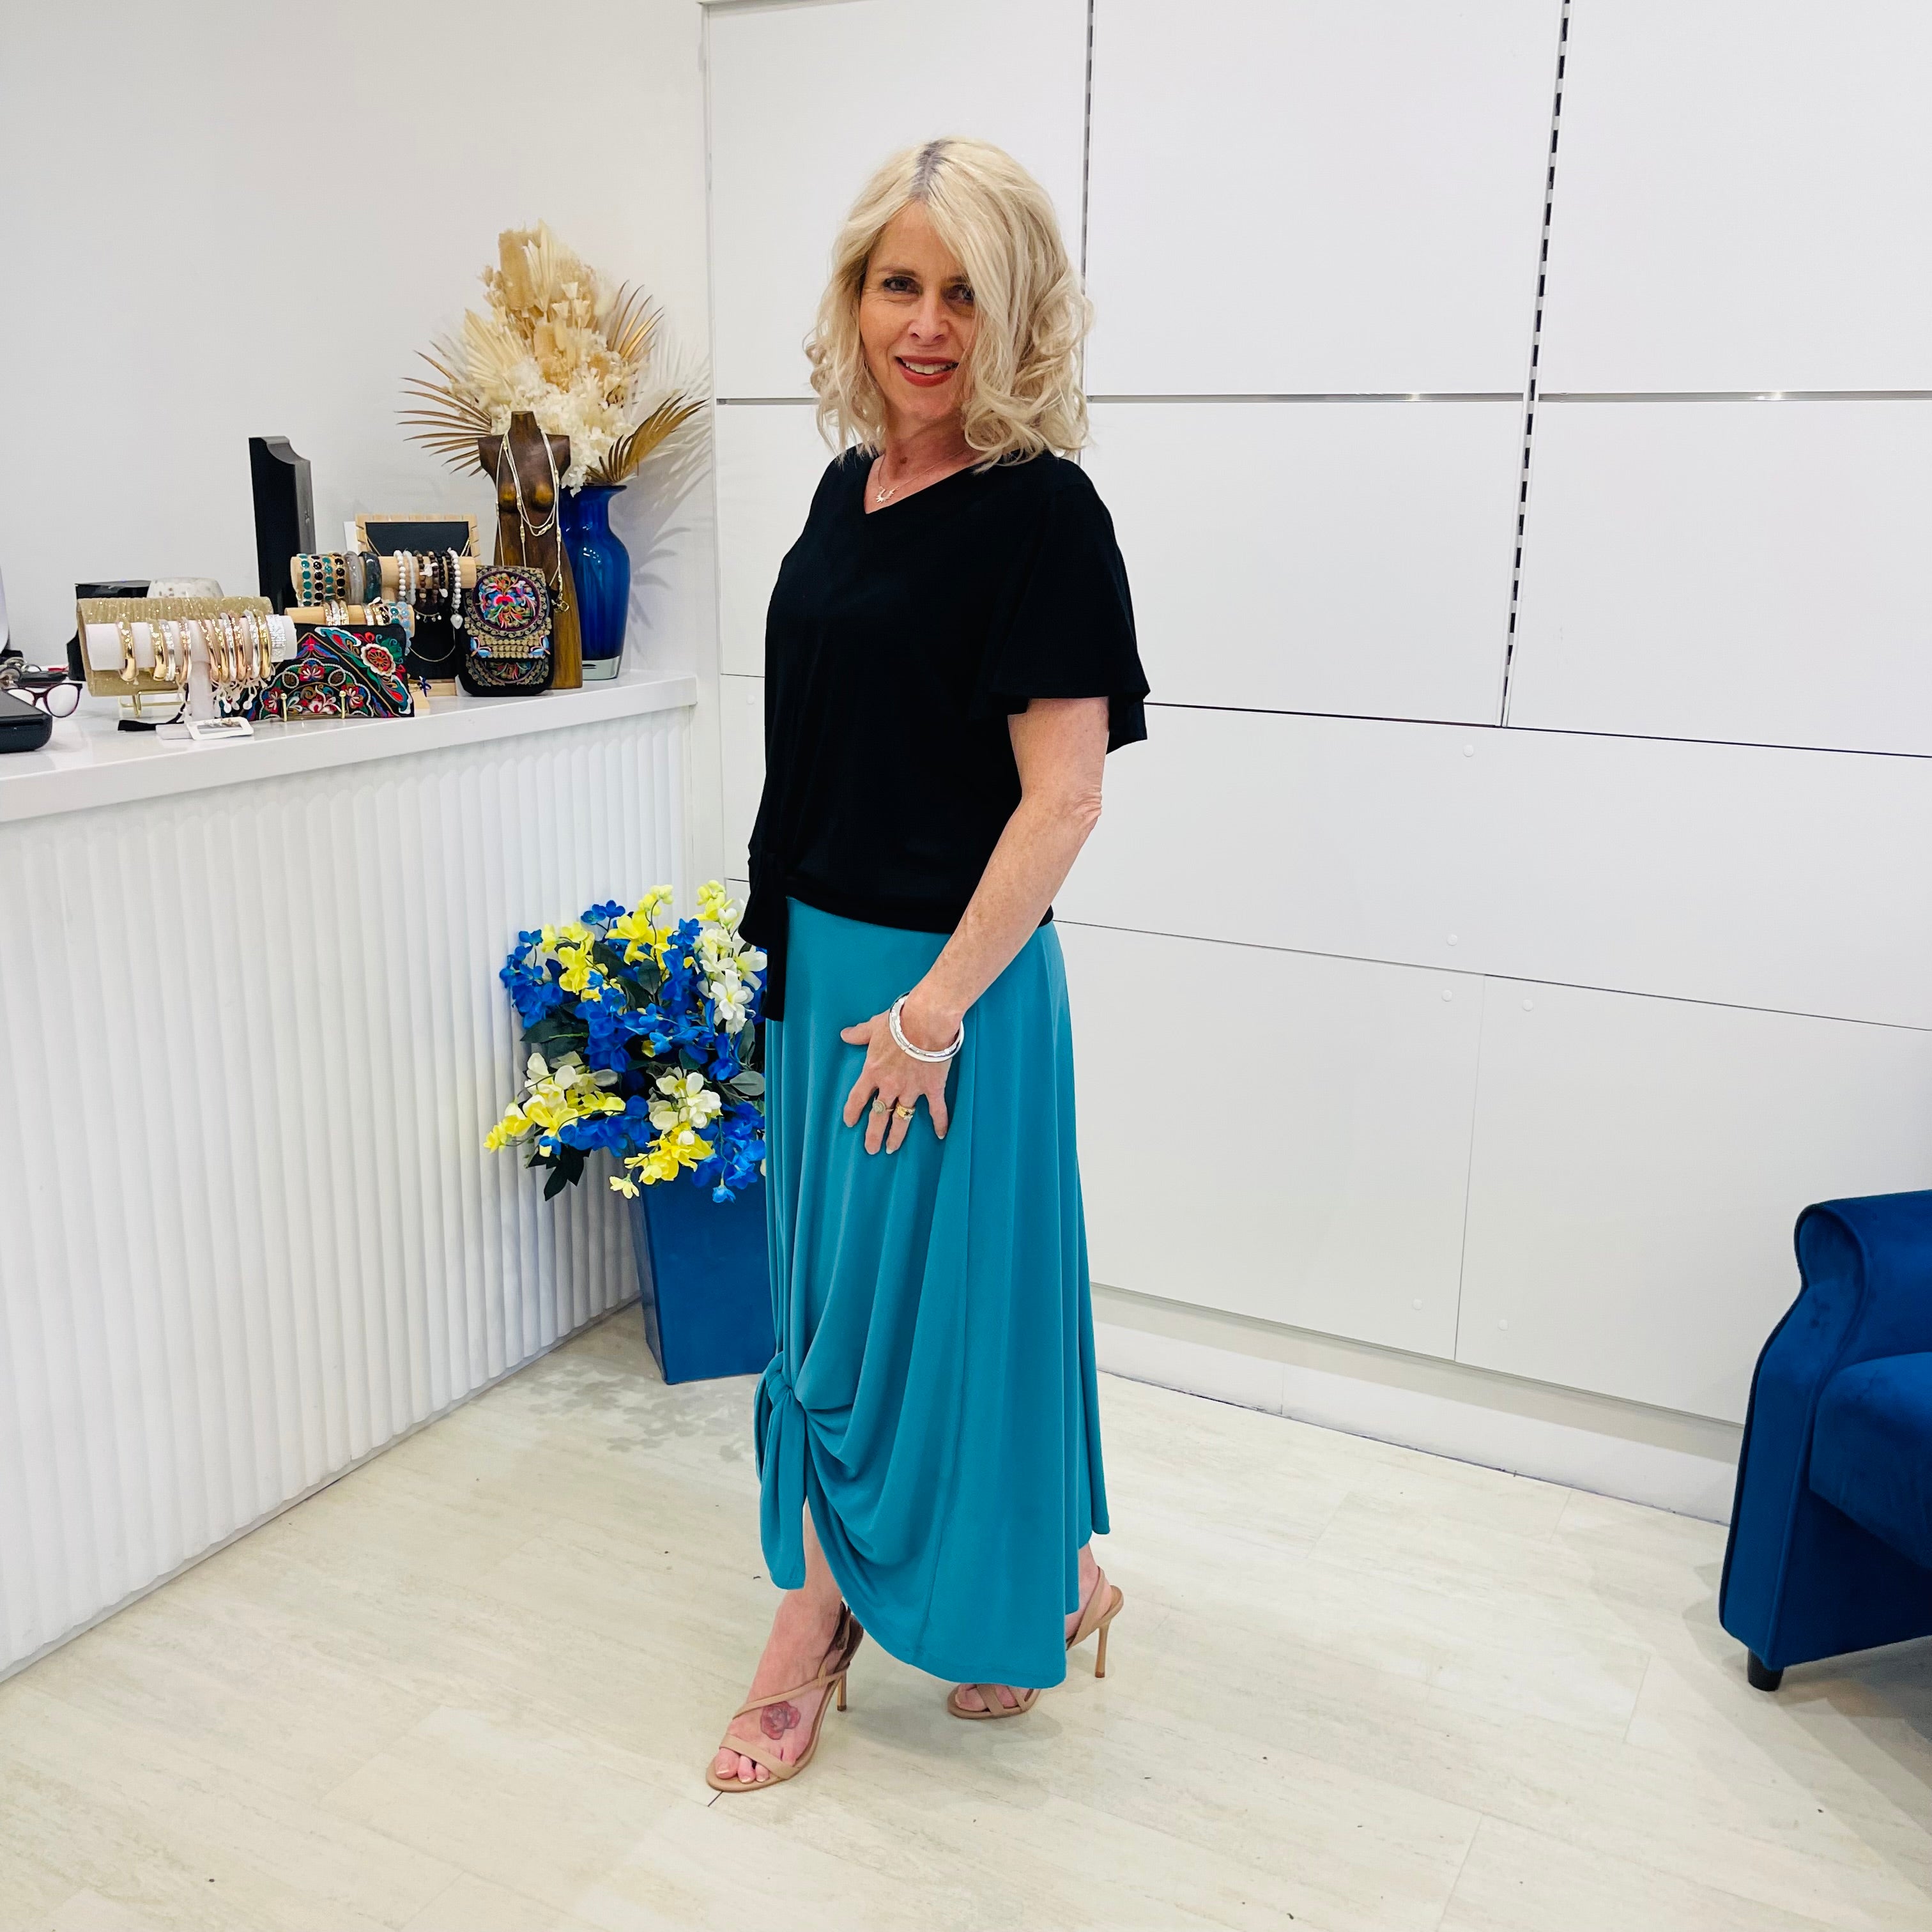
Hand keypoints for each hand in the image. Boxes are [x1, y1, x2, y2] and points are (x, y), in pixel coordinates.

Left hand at [841, 995, 957, 1152]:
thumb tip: (844, 1034)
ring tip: (892, 1149)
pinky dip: (940, 1123)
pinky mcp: (932, 1088)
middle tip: (870, 1149)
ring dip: (896, 1136)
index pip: (858, 1097)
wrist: (926, 1021)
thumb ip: (860, 1033)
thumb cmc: (899, 1021)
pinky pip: (936, 1110)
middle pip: (879, 1116)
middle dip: (873, 1134)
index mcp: (873, 1071)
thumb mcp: (874, 1026)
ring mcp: (911, 1090)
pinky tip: (941, 1135)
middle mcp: (890, 1086)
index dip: (852, 1111)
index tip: (849, 1123)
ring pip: (902, 1119)